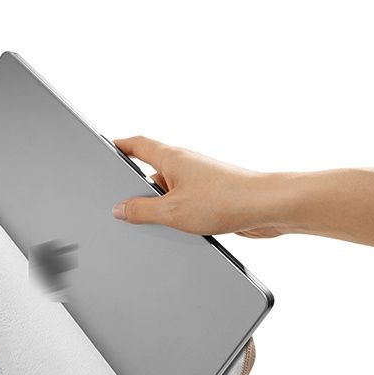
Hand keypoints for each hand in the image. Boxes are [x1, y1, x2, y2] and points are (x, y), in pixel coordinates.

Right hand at [111, 136, 283, 237]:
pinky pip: (182, 204)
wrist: (266, 207)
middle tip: (129, 207)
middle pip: (150, 173)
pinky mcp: (210, 195)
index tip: (108, 148)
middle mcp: (185, 165)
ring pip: (167, 192)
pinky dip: (176, 215)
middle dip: (138, 191)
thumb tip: (120, 209)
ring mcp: (198, 180)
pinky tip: (181, 229)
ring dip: (160, 208)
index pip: (137, 145)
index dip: (120, 146)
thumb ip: (140, 211)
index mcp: (171, 159)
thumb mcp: (170, 211)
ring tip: (165, 223)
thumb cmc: (225, 200)